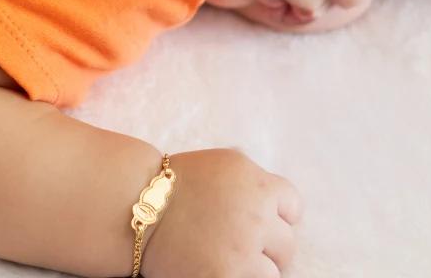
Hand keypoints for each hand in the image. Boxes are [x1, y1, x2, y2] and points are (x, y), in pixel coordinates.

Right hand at [141, 149, 301, 276]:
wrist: (137, 206)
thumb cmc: (177, 183)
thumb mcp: (226, 164)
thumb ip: (256, 182)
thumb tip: (281, 206)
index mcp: (259, 185)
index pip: (293, 207)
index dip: (278, 215)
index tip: (262, 221)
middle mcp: (257, 218)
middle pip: (287, 243)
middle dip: (267, 245)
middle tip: (240, 244)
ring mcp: (243, 252)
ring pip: (273, 273)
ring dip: (255, 269)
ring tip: (228, 260)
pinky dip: (238, 277)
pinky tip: (219, 268)